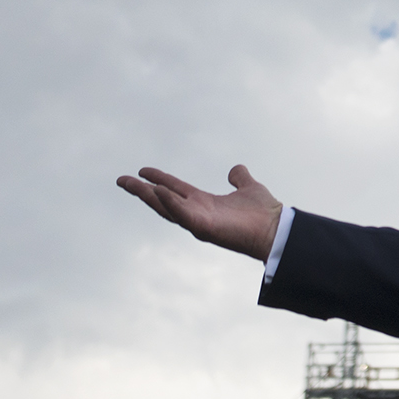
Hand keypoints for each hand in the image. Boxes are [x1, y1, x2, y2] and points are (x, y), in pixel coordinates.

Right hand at [117, 163, 283, 259]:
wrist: (277, 229)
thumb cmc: (264, 213)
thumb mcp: (249, 187)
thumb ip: (240, 178)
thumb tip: (235, 170)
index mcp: (204, 203)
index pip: (174, 189)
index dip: (158, 179)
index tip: (141, 170)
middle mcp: (197, 213)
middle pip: (162, 200)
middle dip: (141, 191)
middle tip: (121, 180)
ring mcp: (198, 222)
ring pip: (166, 208)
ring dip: (148, 197)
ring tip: (131, 184)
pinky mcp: (204, 228)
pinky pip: (182, 215)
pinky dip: (169, 203)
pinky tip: (157, 190)